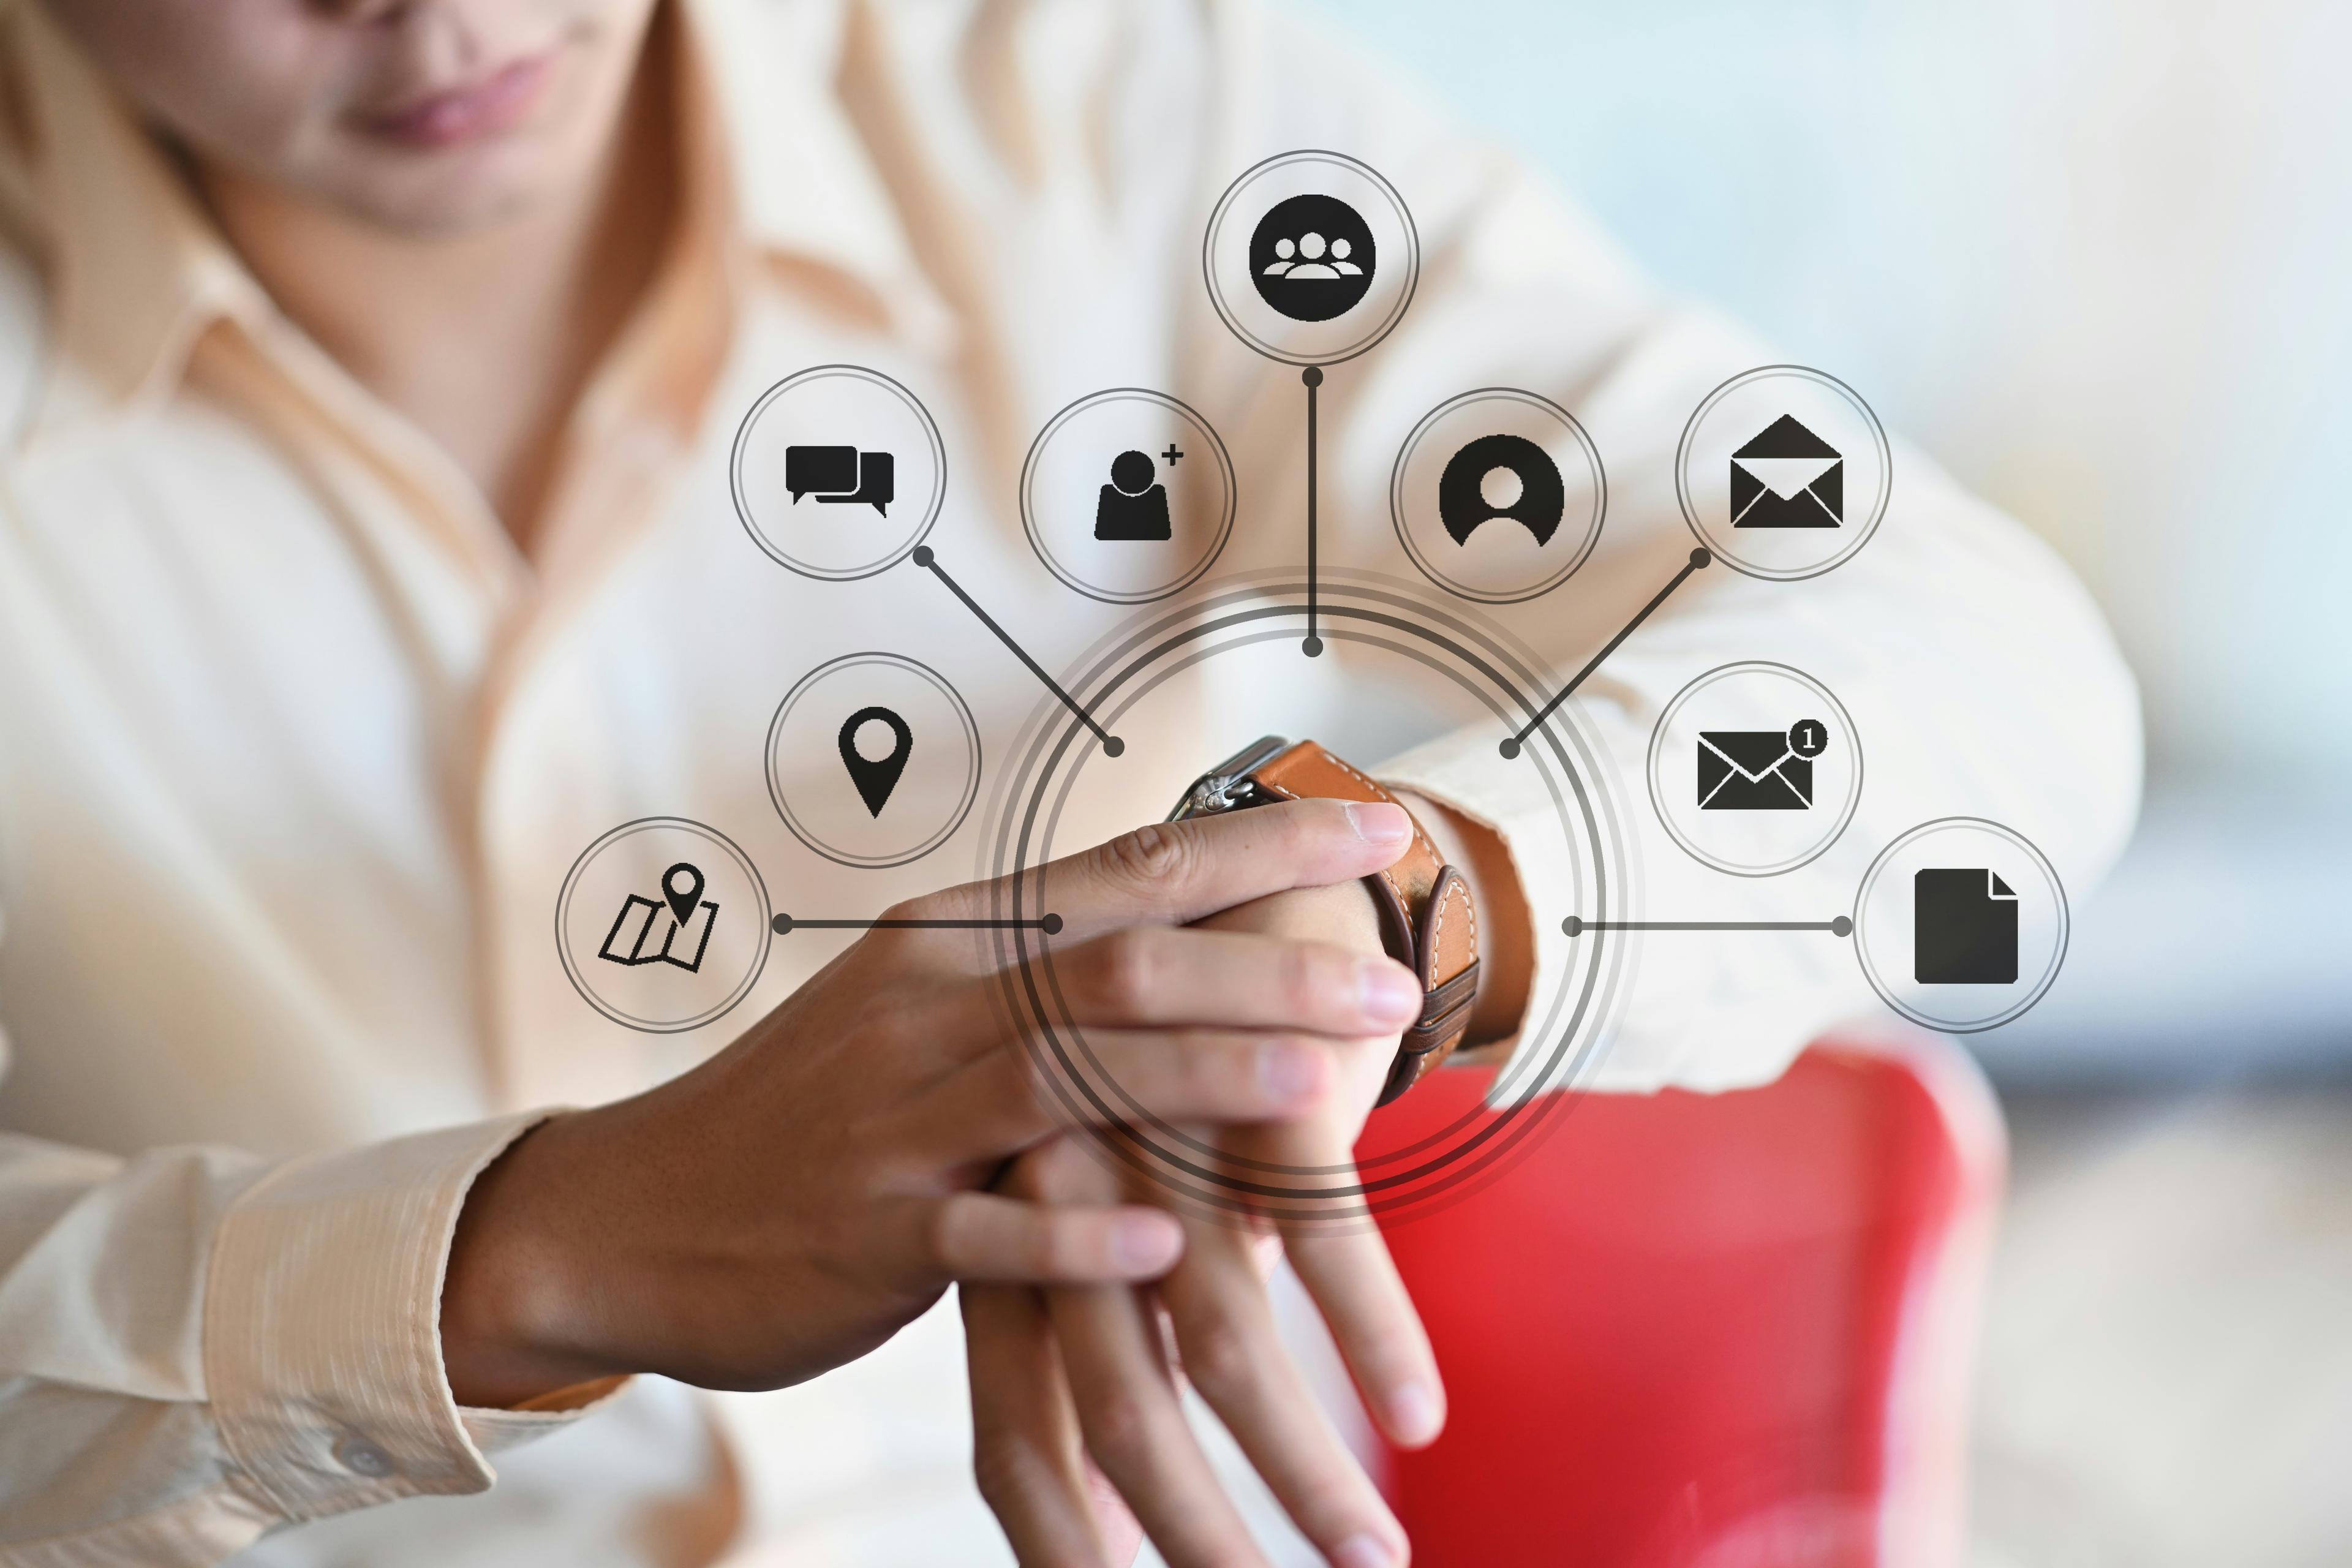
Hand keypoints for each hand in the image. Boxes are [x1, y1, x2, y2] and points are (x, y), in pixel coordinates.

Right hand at [439, 799, 1423, 1406]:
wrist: (629, 1212)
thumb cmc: (809, 1112)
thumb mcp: (918, 1013)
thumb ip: (1045, 977)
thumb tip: (1195, 941)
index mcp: (954, 942)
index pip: (1134, 870)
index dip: (1265, 848)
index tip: (1381, 831)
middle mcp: (930, 1010)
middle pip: (1122, 966)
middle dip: (1270, 971)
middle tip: (1395, 992)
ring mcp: (898, 1122)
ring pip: (1066, 1078)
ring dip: (1202, 1079)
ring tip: (1323, 1090)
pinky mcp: (871, 1236)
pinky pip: (986, 1233)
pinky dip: (1077, 1233)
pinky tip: (1164, 1241)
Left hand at [967, 877, 1438, 1567]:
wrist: (1245, 882)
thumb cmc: (1166, 1064)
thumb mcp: (1107, 1193)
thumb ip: (1093, 1321)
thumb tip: (1102, 1485)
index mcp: (1019, 1225)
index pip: (1015, 1416)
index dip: (1055, 1534)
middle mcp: (1078, 1190)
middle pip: (1112, 1403)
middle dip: (1188, 1533)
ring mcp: (1166, 1138)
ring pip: (1229, 1340)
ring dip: (1305, 1467)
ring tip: (1367, 1564)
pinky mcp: (1263, 1091)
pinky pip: (1326, 1237)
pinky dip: (1373, 1335)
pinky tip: (1416, 1416)